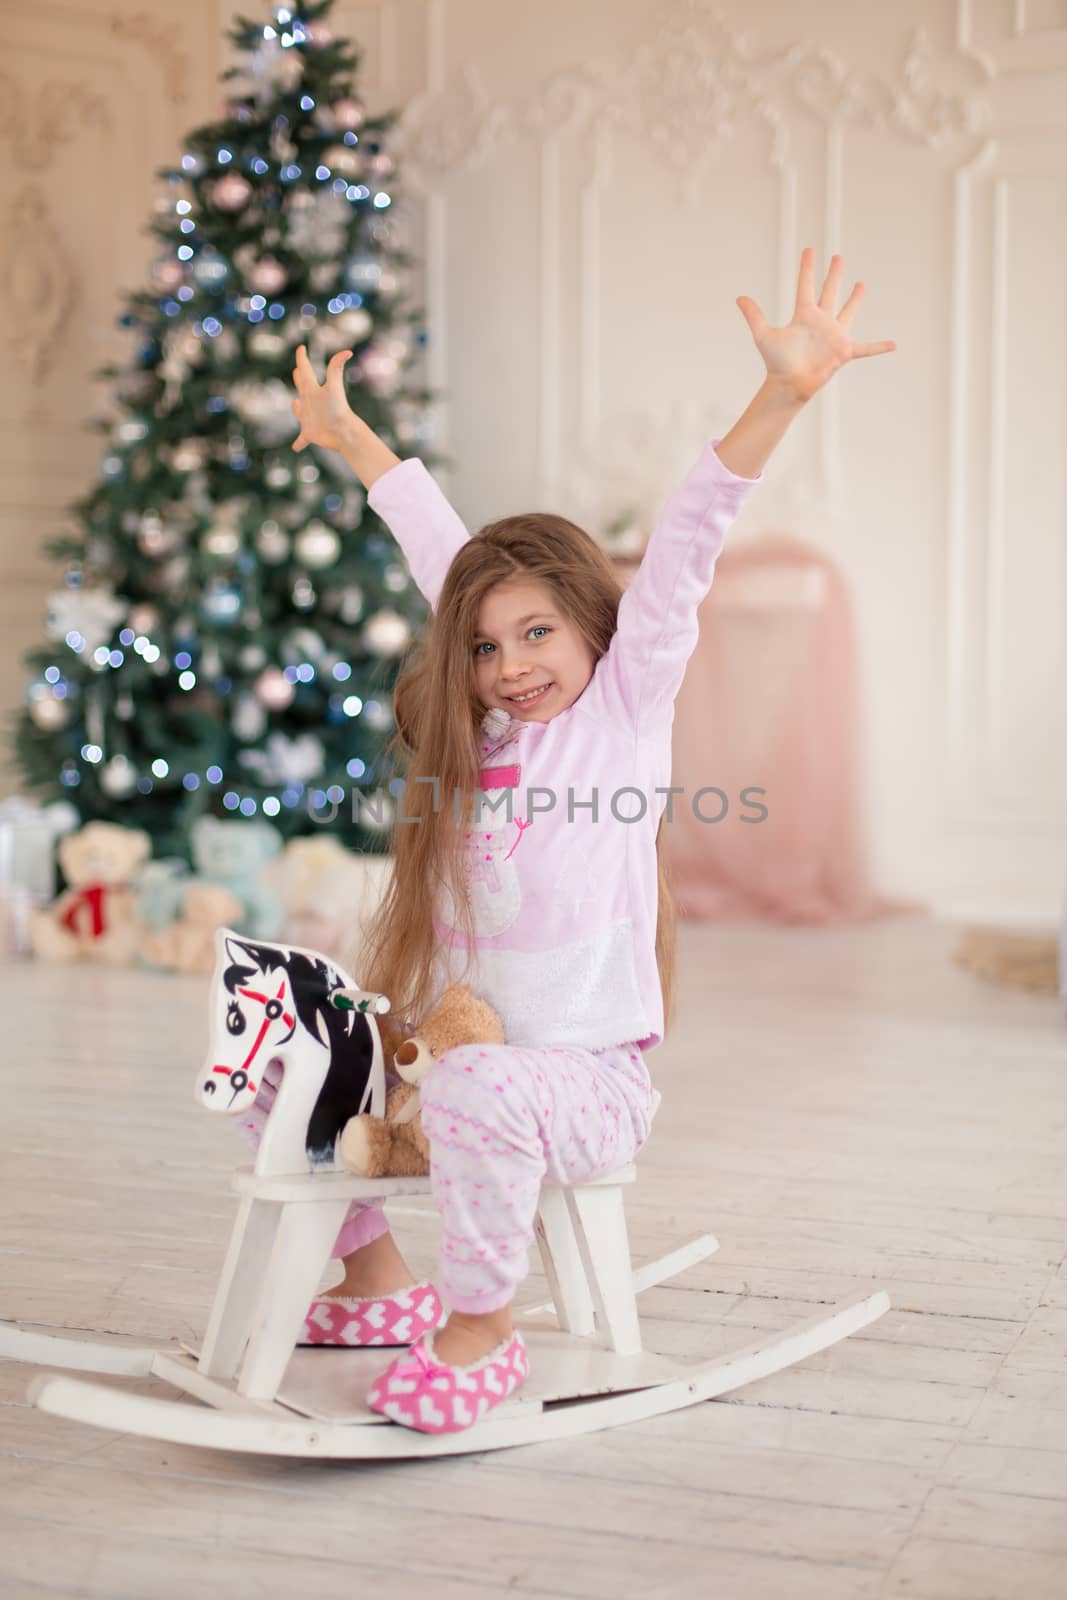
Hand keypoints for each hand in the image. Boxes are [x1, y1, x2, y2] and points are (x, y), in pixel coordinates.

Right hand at [290, 344, 358, 451]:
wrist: (344, 433)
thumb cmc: (338, 409)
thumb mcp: (334, 387)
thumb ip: (336, 367)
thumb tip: (348, 351)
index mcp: (313, 391)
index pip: (306, 371)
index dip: (302, 360)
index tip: (301, 348)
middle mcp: (311, 403)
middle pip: (303, 388)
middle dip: (299, 380)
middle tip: (297, 372)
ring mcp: (309, 418)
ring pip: (300, 412)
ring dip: (297, 409)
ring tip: (294, 404)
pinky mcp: (309, 434)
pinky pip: (301, 439)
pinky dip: (298, 443)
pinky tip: (295, 448)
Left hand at [736, 249, 895, 403]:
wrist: (789, 384)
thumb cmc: (776, 362)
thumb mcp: (764, 336)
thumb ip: (754, 316)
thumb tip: (739, 298)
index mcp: (804, 314)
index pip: (806, 285)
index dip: (807, 267)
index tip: (810, 250)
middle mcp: (821, 321)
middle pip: (829, 291)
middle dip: (834, 274)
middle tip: (838, 257)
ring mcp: (834, 335)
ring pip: (847, 311)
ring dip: (855, 298)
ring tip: (861, 284)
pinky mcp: (844, 351)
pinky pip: (866, 348)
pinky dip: (879, 347)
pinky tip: (893, 344)